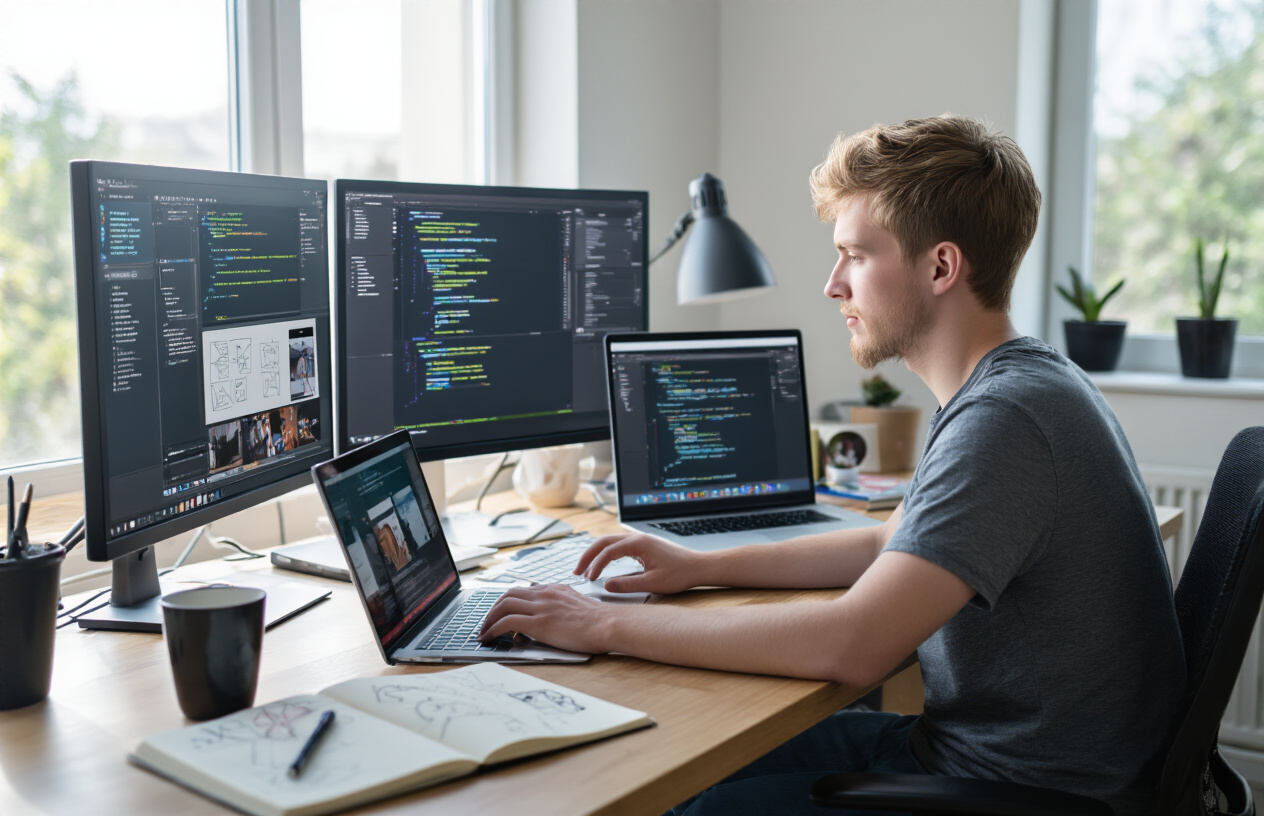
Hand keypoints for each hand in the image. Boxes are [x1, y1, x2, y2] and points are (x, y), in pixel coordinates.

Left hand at [478, 584, 613, 653]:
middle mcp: (545, 594)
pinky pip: (507, 622)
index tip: (501, 613)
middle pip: (508, 594)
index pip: (523, 590)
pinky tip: (490, 638)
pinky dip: (493, 629)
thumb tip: (548, 620)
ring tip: (484, 633)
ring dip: (489, 619)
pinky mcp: (539, 622)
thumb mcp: (577, 606)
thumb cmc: (599, 622)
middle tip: (487, 623)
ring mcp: (541, 607)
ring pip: (503, 605)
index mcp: (554, 589)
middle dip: (493, 609)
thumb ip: (560, 607)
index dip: (507, 602)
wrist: (608, 625)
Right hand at [573, 532, 705, 594]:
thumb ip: (628, 584)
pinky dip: (606, 554)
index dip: (595, 565)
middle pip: (604, 542)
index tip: (589, 579)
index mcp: (638, 543)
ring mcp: (640, 540)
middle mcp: (637, 537)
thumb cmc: (680, 574)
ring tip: (586, 570)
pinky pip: (618, 546)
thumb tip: (606, 585)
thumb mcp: (653, 583)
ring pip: (610, 542)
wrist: (698, 567)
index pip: (608, 551)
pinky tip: (602, 565)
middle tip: (576, 571)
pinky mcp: (643, 545)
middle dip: (588, 556)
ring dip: (596, 554)